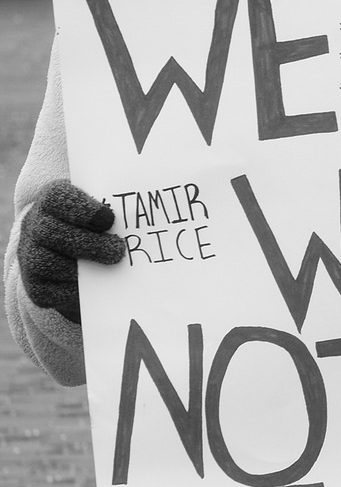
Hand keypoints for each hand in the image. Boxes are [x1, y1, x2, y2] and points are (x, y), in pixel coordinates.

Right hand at [17, 180, 125, 323]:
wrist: (71, 253)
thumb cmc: (98, 225)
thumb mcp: (106, 207)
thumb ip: (122, 203)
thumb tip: (165, 194)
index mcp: (51, 199)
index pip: (56, 197)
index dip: (81, 208)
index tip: (109, 219)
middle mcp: (34, 225)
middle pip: (50, 232)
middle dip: (87, 243)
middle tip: (119, 250)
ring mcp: (29, 256)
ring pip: (45, 262)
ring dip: (80, 266)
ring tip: (112, 266)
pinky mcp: (34, 287)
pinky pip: (45, 292)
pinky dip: (69, 290)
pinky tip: (93, 285)